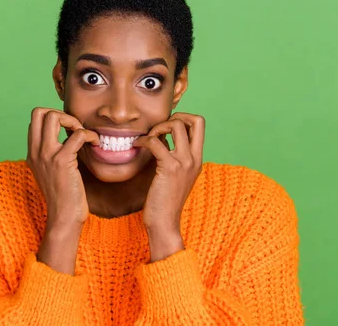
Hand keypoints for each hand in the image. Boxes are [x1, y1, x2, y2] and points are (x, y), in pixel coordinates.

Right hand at [26, 108, 99, 228]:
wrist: (63, 216)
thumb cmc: (63, 195)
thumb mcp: (51, 171)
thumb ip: (52, 153)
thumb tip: (68, 135)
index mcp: (32, 152)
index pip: (35, 119)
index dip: (54, 117)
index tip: (69, 129)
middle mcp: (36, 151)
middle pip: (39, 111)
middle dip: (60, 113)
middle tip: (75, 127)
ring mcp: (47, 155)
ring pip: (53, 116)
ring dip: (73, 120)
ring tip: (84, 134)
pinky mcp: (62, 161)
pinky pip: (77, 134)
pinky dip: (90, 135)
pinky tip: (95, 143)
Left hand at [133, 112, 204, 256]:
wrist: (164, 223)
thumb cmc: (164, 200)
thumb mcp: (174, 174)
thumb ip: (172, 154)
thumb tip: (160, 137)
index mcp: (197, 158)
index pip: (200, 125)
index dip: (183, 118)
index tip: (166, 128)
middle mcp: (195, 158)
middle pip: (196, 119)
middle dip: (176, 115)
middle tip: (160, 128)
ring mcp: (184, 162)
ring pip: (177, 125)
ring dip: (159, 126)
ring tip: (149, 138)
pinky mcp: (170, 168)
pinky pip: (156, 142)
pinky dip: (144, 140)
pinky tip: (137, 146)